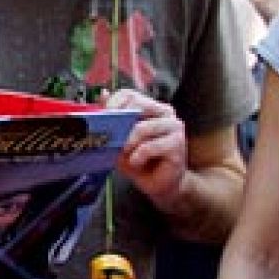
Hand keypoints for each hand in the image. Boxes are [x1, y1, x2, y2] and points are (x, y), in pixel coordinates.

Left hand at [104, 89, 187, 210]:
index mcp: (149, 107)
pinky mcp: (178, 144)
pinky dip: (137, 156)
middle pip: (138, 105)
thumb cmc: (138, 160)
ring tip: (124, 153)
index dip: (112, 103)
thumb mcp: (118, 140)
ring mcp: (174, 127)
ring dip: (128, 143)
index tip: (101, 117)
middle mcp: (164, 113)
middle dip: (119, 121)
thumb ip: (111, 120)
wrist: (158, 183)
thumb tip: (103, 95)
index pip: (129, 94)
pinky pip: (149, 147)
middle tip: (111, 136)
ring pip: (143, 128)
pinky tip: (136, 162)